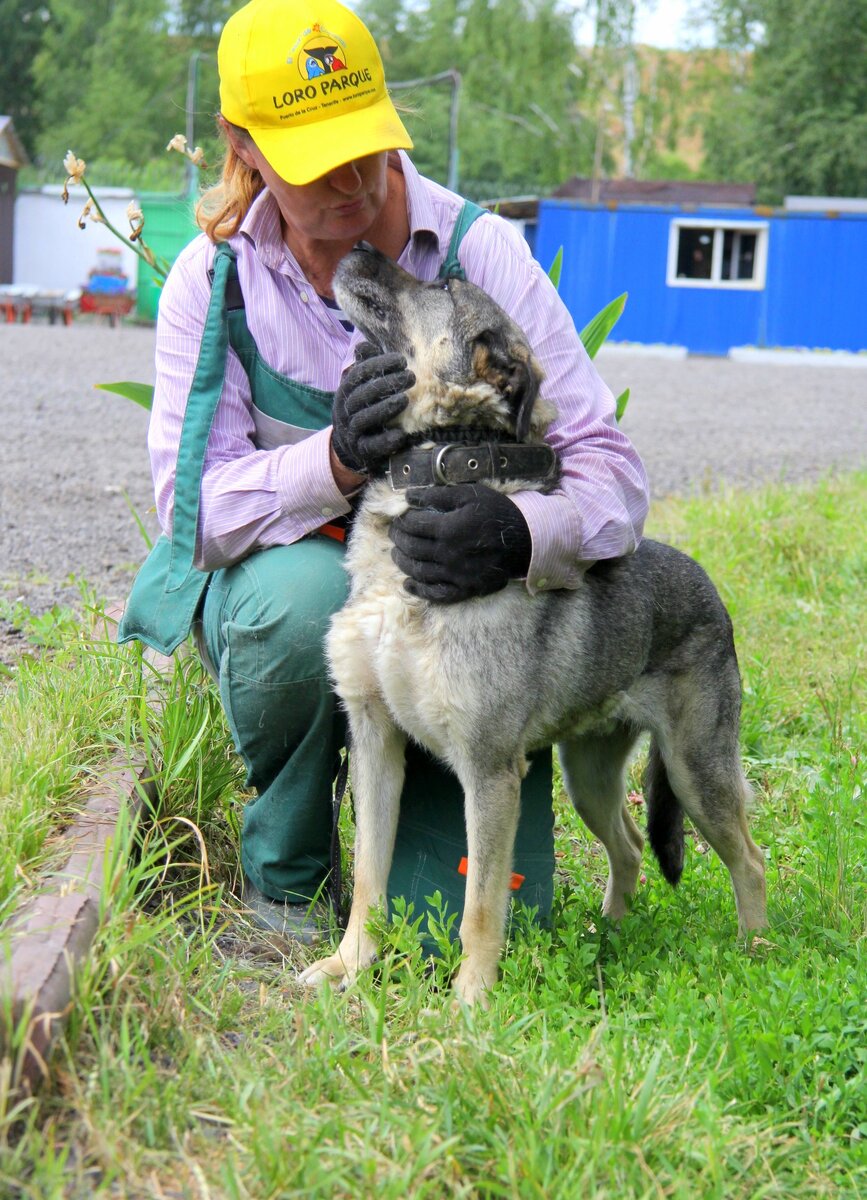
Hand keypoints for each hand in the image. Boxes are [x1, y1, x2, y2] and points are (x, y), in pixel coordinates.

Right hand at [330, 342, 414, 474]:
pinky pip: (371, 446)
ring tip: (405, 400)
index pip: (358, 374)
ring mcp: (351, 432)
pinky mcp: (361, 451)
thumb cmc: (363, 408)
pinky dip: (385, 440)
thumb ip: (366, 366)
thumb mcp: (362, 387)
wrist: (350, 445)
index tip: (401, 360)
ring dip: (385, 408)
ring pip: (363, 419)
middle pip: (361, 396)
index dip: (378, 365)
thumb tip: (364, 345)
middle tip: (410, 377)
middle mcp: (345, 410)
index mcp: (345, 391)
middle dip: (385, 384)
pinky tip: (400, 434)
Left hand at [389, 483, 531, 602]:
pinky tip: (408, 584)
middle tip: (394, 534)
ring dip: (402, 562)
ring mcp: (456, 575)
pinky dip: (419, 590)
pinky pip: (437, 594)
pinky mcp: (465, 589)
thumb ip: (438, 495)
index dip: (401, 521)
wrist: (525, 540)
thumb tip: (409, 496)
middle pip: (412, 549)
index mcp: (449, 529)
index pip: (413, 526)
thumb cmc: (497, 513)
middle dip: (398, 540)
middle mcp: (449, 554)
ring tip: (396, 554)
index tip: (398, 519)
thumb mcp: (470, 494)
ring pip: (419, 571)